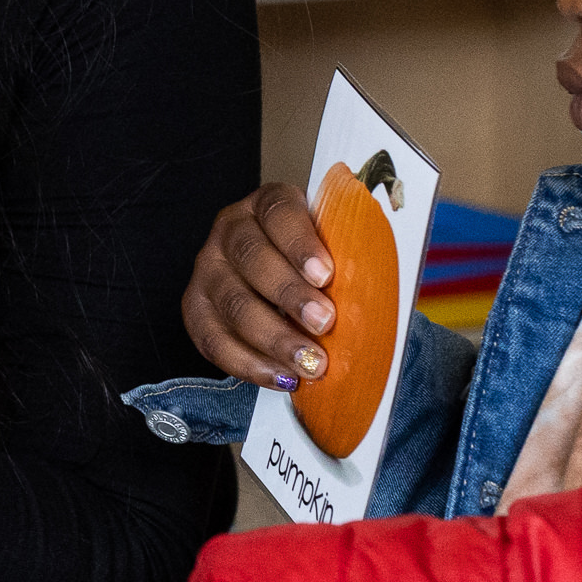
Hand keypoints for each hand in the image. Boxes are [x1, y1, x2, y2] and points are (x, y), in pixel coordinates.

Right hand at [180, 185, 335, 389]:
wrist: (276, 277)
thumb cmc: (316, 261)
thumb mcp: (332, 246)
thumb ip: (349, 259)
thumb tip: (386, 294)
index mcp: (268, 204)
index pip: (279, 214)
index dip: (300, 244)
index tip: (326, 274)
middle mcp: (230, 230)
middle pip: (251, 258)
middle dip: (290, 295)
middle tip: (325, 323)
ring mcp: (208, 269)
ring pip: (232, 303)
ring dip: (273, 338)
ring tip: (310, 363)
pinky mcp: (195, 309)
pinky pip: (213, 341)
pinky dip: (249, 364)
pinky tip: (282, 377)